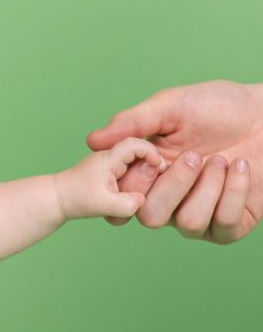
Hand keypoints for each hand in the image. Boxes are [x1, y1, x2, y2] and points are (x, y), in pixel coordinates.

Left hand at [54, 138, 168, 221]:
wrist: (56, 200)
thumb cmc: (75, 198)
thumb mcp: (102, 204)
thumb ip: (125, 205)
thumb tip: (143, 202)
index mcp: (110, 158)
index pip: (135, 144)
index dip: (151, 152)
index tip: (159, 166)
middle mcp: (113, 157)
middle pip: (141, 153)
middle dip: (151, 167)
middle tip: (158, 182)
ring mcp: (113, 164)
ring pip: (137, 164)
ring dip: (144, 177)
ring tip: (143, 193)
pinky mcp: (113, 173)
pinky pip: (131, 173)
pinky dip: (136, 184)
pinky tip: (133, 198)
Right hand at [85, 80, 262, 242]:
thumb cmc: (221, 107)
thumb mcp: (172, 106)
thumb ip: (133, 122)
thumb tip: (92, 140)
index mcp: (149, 175)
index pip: (120, 201)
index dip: (129, 188)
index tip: (149, 160)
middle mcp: (170, 201)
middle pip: (149, 217)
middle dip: (173, 186)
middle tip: (193, 155)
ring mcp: (200, 215)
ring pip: (187, 224)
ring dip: (208, 187)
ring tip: (223, 158)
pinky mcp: (229, 225)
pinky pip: (221, 225)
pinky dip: (232, 193)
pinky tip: (240, 168)